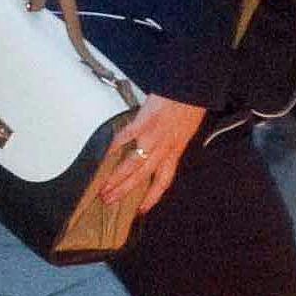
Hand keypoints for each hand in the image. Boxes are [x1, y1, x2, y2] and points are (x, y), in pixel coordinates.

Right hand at [91, 93, 201, 221]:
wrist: (193, 86)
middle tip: (109, 201)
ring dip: (116, 178)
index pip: (164, 181)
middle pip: (142, 177)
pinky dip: (113, 146)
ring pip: (133, 164)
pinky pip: (126, 136)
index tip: (141, 209)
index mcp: (175, 150)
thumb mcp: (187, 129)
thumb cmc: (191, 105)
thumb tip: (161, 148)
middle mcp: (164, 148)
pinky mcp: (144, 121)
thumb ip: (174, 141)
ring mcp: (153, 136)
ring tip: (103, 187)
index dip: (152, 197)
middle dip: (124, 192)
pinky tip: (103, 154)